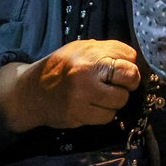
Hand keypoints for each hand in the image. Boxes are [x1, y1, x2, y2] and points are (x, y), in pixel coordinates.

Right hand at [0, 39, 140, 132]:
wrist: (31, 91)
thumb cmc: (62, 66)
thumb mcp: (84, 48)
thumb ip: (110, 50)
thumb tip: (135, 60)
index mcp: (90, 57)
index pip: (128, 62)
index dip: (131, 68)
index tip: (125, 71)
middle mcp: (86, 78)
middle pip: (129, 81)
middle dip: (128, 84)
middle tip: (118, 83)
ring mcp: (81, 99)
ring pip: (119, 102)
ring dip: (116, 100)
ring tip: (103, 94)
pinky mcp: (78, 117)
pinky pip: (106, 117)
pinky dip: (104, 112)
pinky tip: (94, 105)